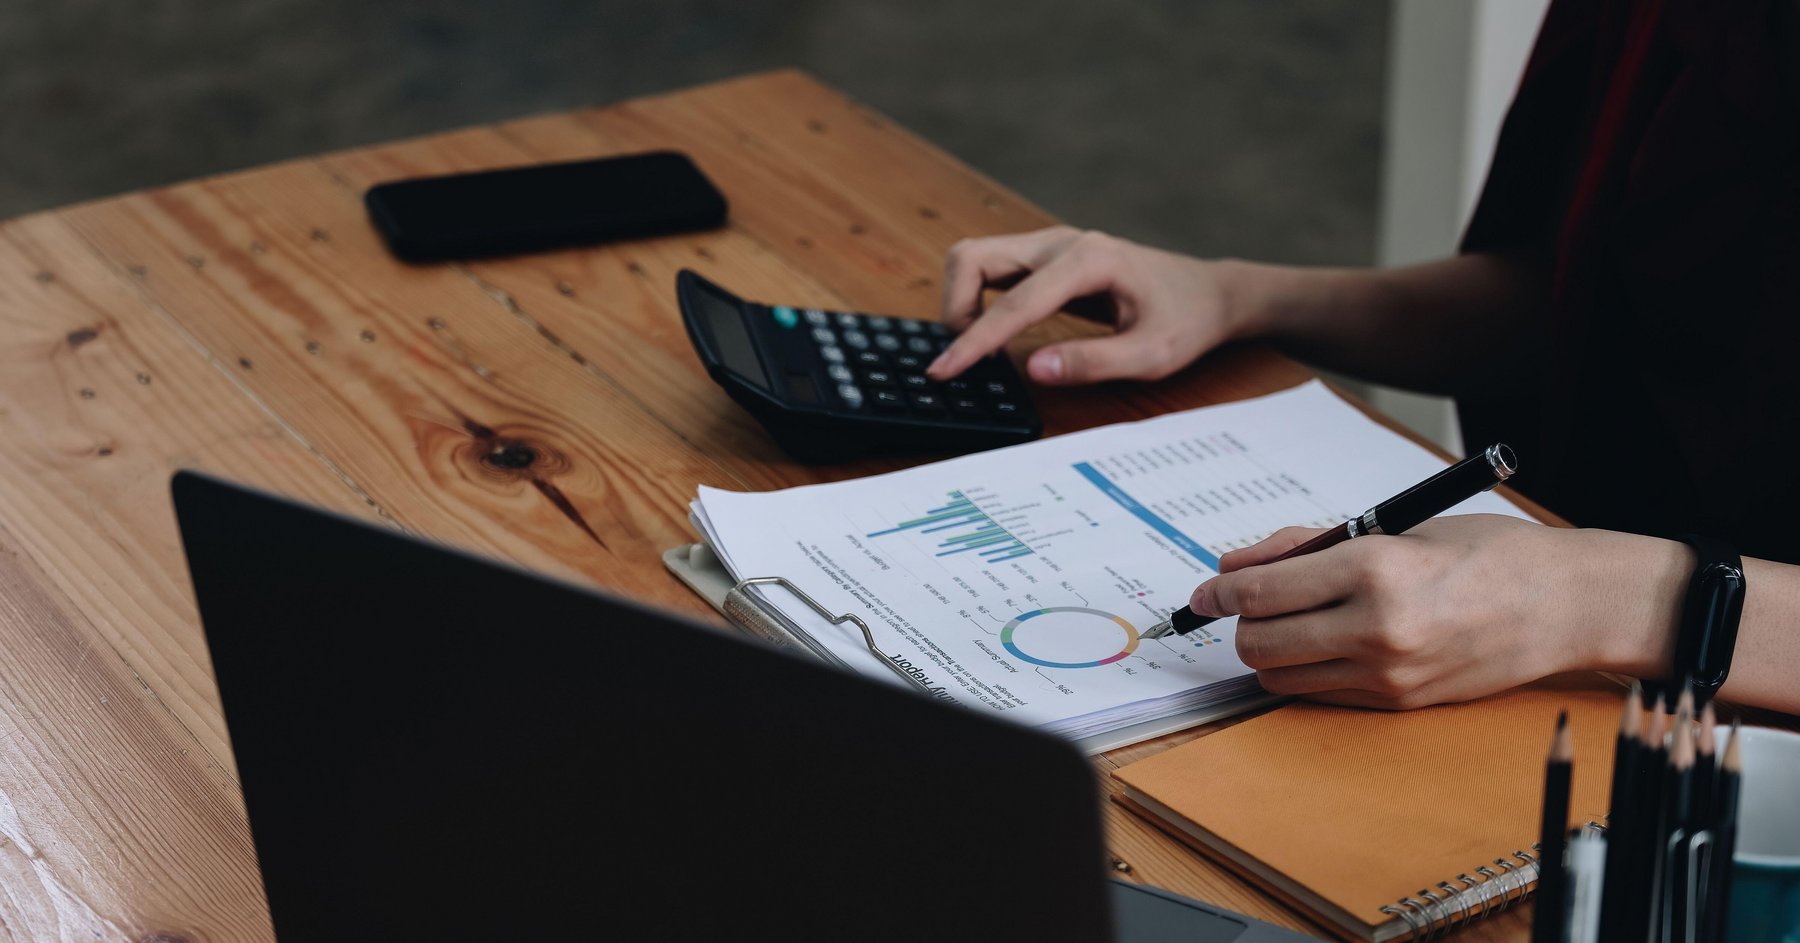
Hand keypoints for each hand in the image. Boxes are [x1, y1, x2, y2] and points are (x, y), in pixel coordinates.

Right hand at [926, 226, 1245, 383]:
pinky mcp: (1046, 258)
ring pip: (976, 258)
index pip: (1013, 302)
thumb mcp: (1152, 354)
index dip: (974, 341)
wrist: (1209, 293)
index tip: (943, 370)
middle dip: (955, 307)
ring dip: (961, 301)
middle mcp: (1062, 242)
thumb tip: (1034, 369)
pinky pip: (992, 268)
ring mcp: (1052, 245)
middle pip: (974, 257)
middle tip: (966, 357)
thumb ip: (1093, 362)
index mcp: (1089, 260)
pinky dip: (977, 298)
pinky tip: (992, 332)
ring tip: (978, 347)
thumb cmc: (1187, 321)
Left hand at [1188, 515, 1688, 709]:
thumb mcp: (1395, 526)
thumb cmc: (1488, 553)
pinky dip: (1305, 672)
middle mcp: (1376, 626)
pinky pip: (1320, 694)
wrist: (1567, 605)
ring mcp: (1389, 672)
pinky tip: (1324, 645)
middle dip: (1240, 623)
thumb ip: (1309, 545)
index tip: (1206, 590)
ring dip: (1269, 651)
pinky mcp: (1400, 702)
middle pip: (1259, 642)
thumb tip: (1238, 564)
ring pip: (1281, 676)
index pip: (1262, 591)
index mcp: (1374, 567)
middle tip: (1249, 605)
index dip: (1220, 591)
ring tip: (1290, 623)